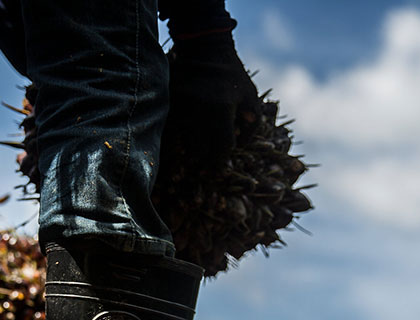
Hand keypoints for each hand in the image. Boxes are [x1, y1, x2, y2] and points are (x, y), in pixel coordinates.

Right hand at [165, 32, 259, 163]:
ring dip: (192, 150)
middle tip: (208, 166)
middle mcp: (198, 111)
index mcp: (221, 109)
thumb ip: (252, 125)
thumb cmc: (231, 75)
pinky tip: (186, 137)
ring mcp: (180, 108)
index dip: (221, 163)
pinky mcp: (167, 106)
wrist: (203, 48)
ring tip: (198, 150)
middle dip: (205, 160)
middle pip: (200, 151)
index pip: (222, 148)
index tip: (220, 171)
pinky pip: (173, 132)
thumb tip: (240, 148)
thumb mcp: (251, 96)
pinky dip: (180, 138)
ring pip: (184, 143)